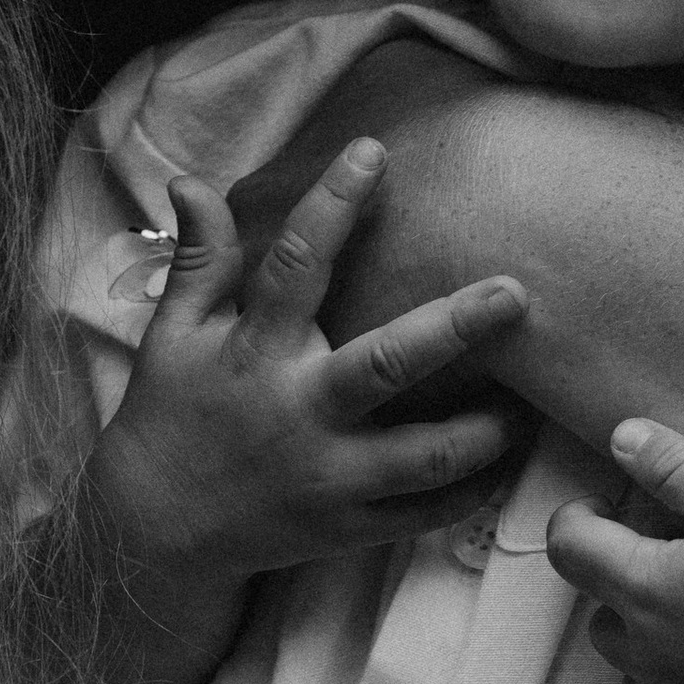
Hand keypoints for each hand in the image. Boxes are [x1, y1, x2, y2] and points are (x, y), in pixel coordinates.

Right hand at [92, 139, 528, 589]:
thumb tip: (192, 182)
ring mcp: (329, 476)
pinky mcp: (347, 526)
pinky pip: (425, 514)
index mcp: (255, 353)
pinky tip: (506, 463)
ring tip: (530, 403)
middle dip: (454, 328)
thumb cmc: (169, 415)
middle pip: (386, 365)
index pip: (295, 265)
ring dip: (485, 431)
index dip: (331, 205)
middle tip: (515, 293)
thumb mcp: (172, 334)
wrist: (154, 531)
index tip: (372, 152)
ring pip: (424, 456)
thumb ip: (199, 260)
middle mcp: (299, 413)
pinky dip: (471, 491)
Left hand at [543, 416, 683, 683]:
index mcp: (642, 591)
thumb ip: (672, 465)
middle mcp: (649, 660)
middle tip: (681, 567)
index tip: (610, 510)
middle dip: (625, 591)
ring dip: (656, 653)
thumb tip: (622, 437)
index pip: (568, 549)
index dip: (579, 520)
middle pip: (603, 622)